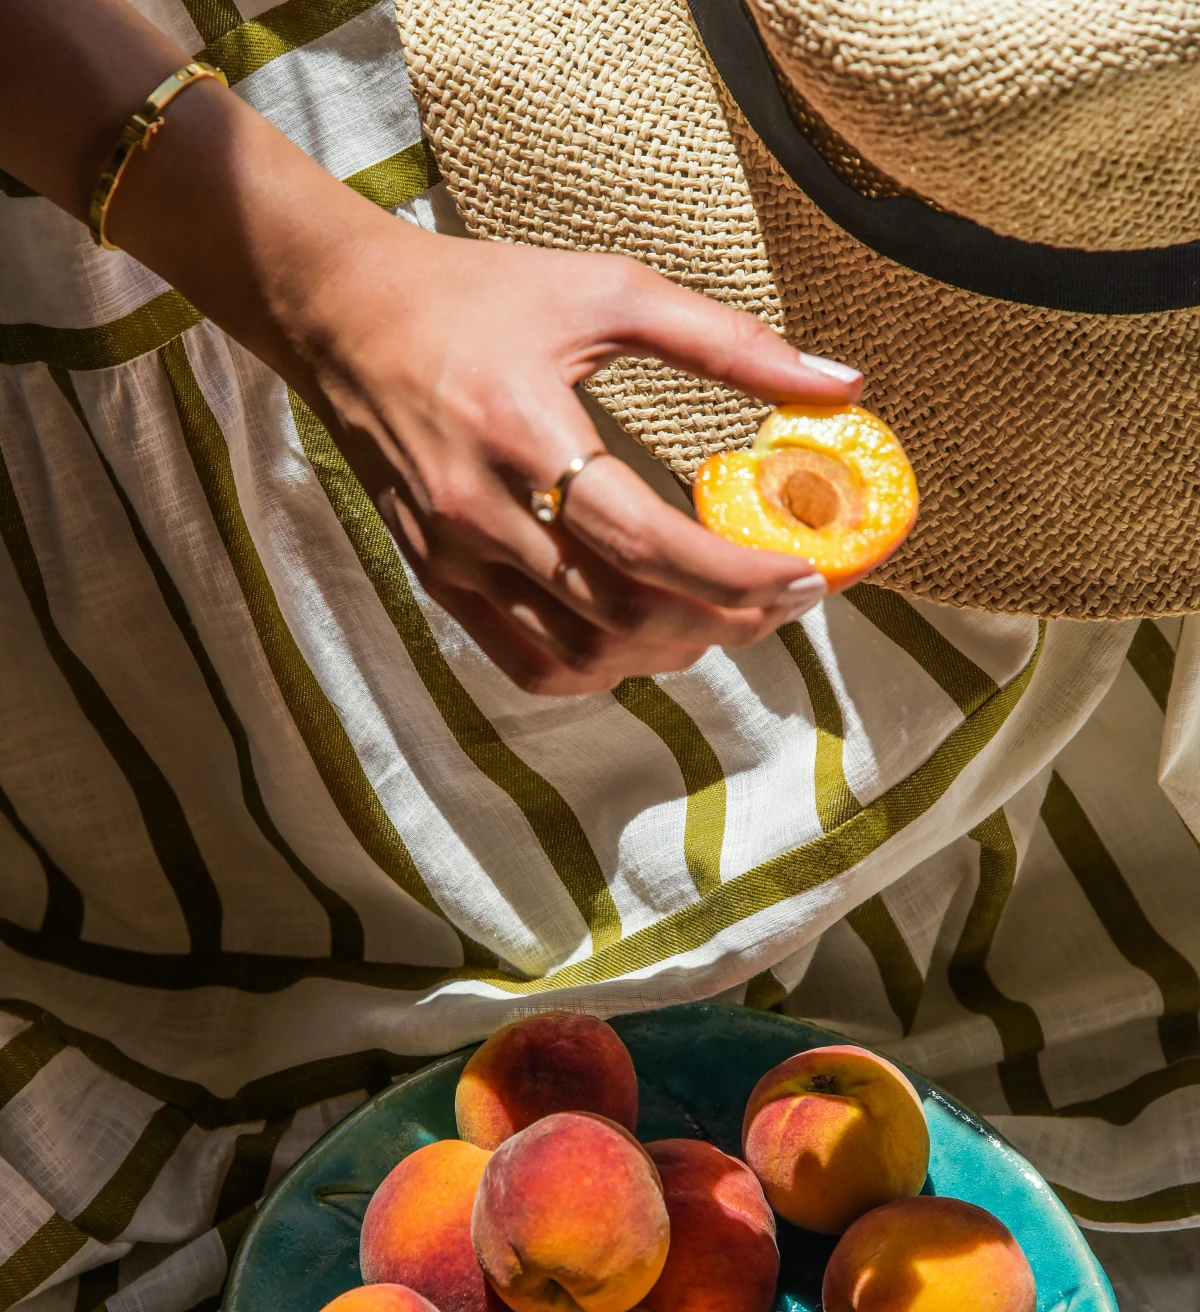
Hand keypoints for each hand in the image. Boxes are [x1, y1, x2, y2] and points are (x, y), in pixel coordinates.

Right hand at [291, 228, 862, 692]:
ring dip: (665, 651)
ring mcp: (453, 556)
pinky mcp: (436, 580)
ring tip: (721, 619)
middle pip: (621, 612)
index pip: (646, 543)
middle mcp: (482, 509)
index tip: (806, 578)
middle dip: (721, 620)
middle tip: (781, 601)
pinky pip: (525, 662)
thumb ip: (726, 340)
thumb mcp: (605, 290)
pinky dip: (596, 669)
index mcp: (525, 429)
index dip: (736, 576)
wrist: (343, 314)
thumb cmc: (477, 294)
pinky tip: (640, 639)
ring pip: (579, 653)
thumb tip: (842, 385)